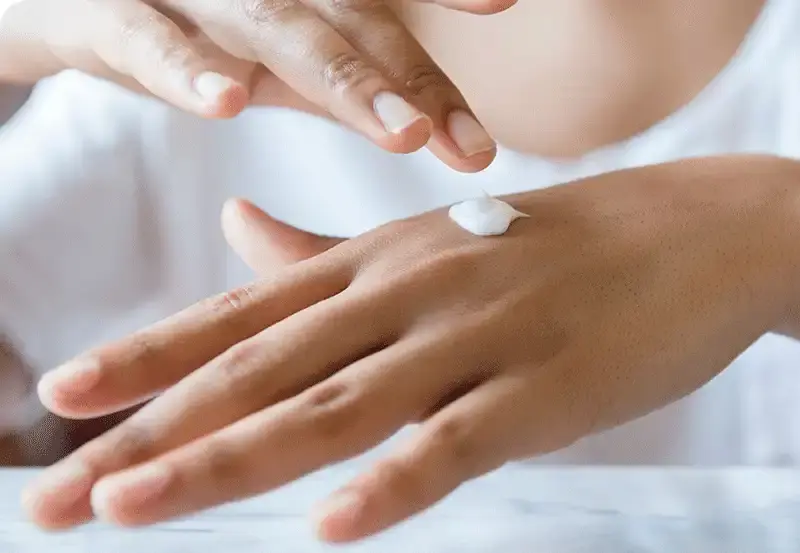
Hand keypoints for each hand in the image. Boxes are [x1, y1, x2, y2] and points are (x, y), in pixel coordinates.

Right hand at [0, 0, 515, 171]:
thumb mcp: (280, 55)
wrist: (61, 2)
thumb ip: (350, 80)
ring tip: (406, 134)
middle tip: (468, 144)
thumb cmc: (192, 29)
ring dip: (342, 76)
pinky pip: (144, 35)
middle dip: (413, 80)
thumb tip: (434, 125)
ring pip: (272, 23)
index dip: (449, 5)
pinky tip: (228, 103)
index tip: (505, 27)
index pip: (384, 7)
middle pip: (349, 18)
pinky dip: (182, 66)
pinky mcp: (103, 10)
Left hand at [24, 156, 799, 540]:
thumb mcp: (434, 241)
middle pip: (262, 368)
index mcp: (381, 259)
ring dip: (231, 459)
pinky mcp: (549, 386)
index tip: (62, 404)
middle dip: (153, 432)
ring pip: (336, 405)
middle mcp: (412, 290)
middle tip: (56, 493)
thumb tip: (236, 227)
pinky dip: (394, 481)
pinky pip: (459, 441)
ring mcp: (480, 334)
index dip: (148, 358)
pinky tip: (332, 527)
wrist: (703, 230)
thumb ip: (330, 253)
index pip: (243, 314)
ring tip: (133, 508)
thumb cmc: (563, 247)